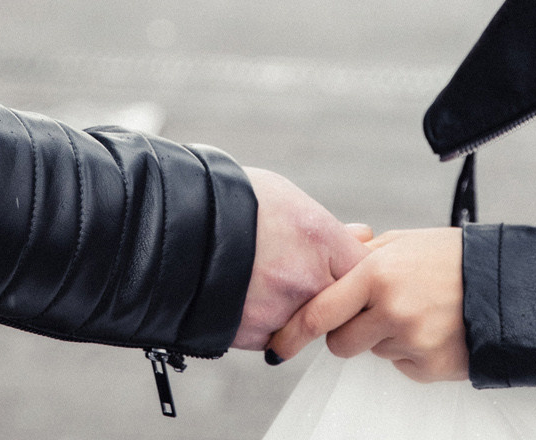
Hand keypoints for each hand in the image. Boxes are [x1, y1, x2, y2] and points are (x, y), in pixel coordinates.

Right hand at [236, 167, 369, 350]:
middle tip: (305, 276)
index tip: (348, 267)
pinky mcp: (254, 337)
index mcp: (319, 239)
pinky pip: (275, 337)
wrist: (168, 226)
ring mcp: (281, 313)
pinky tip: (246, 294)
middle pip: (343, 302)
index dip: (359, 269)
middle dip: (333, 294)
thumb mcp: (284, 198)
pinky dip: (267, 322)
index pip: (367, 268)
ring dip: (297, 308)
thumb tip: (362, 235)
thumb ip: (327, 226)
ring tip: (264, 278)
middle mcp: (306, 280)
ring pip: (308, 324)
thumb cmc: (228, 201)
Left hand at [267, 226, 466, 382]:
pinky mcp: (429, 368)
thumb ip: (361, 257)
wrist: (507, 285)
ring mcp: (411, 342)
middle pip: (340, 343)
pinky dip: (410, 352)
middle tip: (373, 313)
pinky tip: (432, 329)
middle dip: (347, 333)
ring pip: (372, 353)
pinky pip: (401, 366)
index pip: (320, 311)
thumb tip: (325, 271)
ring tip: (416, 312)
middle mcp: (391, 310)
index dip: (294, 332)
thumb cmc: (453, 258)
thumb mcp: (403, 243)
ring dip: (383, 338)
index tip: (277, 345)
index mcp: (376, 273)